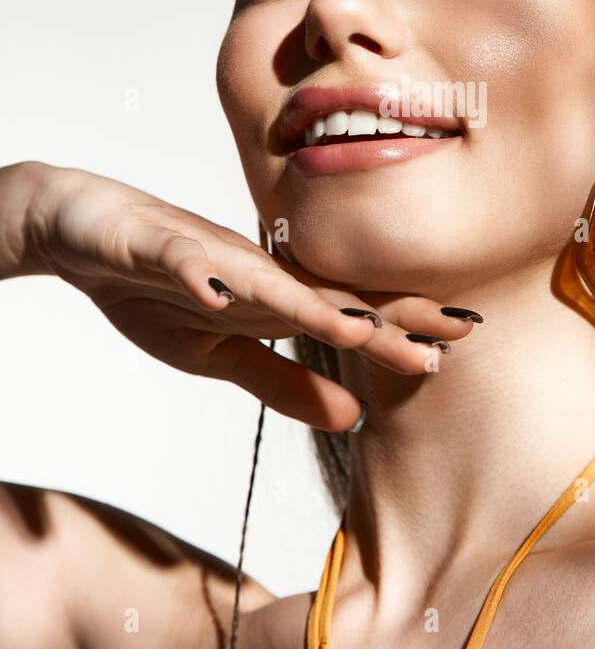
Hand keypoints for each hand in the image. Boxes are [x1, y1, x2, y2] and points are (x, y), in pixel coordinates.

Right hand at [30, 165, 477, 429]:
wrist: (79, 231)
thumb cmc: (154, 287)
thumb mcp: (218, 354)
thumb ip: (283, 382)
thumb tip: (355, 417)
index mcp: (272, 300)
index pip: (347, 317)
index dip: (401, 330)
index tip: (460, 343)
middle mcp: (255, 272)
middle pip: (330, 295)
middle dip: (389, 312)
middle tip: (455, 326)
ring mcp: (207, 256)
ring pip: (266, 278)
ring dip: (310, 303)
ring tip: (359, 328)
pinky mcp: (154, 246)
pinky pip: (179, 260)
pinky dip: (199, 274)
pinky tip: (220, 291)